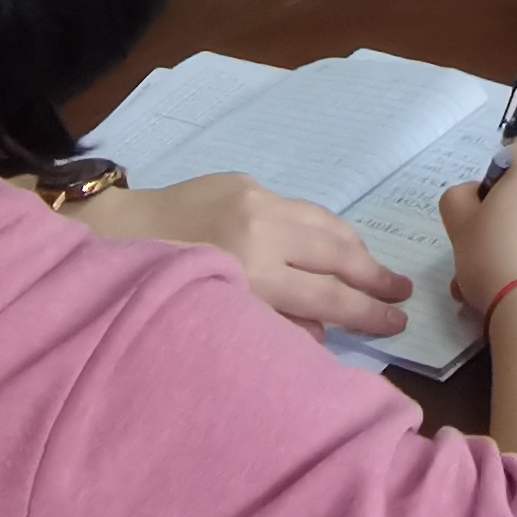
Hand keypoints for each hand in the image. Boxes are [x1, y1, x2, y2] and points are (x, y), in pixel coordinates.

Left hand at [76, 173, 414, 337]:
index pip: (328, 297)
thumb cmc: (155, 289)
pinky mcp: (244, 182)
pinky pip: (299, 208)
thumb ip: (275, 327)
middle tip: (403, 292)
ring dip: (355, 247)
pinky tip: (330, 242)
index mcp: (253, 272)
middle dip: (374, 276)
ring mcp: (255, 199)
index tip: (398, 323)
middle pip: (337, 254)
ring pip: (324, 222)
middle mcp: (262, 230)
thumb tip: (324, 335)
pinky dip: (321, 228)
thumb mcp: (216, 320)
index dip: (368, 313)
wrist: (113, 232)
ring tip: (375, 269)